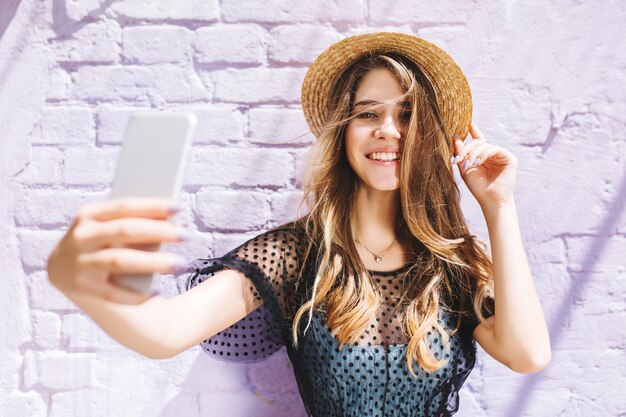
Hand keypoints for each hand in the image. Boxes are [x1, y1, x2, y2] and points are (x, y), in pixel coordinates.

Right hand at [46, 198, 188, 304]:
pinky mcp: (81, 288)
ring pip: (120, 260)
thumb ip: (131, 221)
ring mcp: (78, 263)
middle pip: (125, 230)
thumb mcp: (107, 226)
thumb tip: (170, 218)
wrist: (62, 269)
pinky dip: (136, 295)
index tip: (179, 207)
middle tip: (187, 235)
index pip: (125, 206)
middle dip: (159, 232)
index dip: (152, 206)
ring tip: (180, 263)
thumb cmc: (100, 242)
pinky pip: (112, 293)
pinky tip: (157, 294)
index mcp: (88, 214)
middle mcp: (80, 236)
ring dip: (153, 262)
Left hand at [452, 121, 517, 208]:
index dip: (472, 130)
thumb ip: (460, 153)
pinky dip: (485, 154)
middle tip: (459, 159)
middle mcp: (491, 154)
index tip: (466, 121)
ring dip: (474, 153)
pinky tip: (479, 162)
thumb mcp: (465, 169)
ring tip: (469, 165)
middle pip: (478, 142)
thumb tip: (455, 137)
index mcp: (481, 156)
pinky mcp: (509, 158)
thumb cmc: (477, 187)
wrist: (490, 200)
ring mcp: (501, 155)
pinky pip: (495, 149)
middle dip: (466, 149)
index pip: (477, 139)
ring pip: (485, 145)